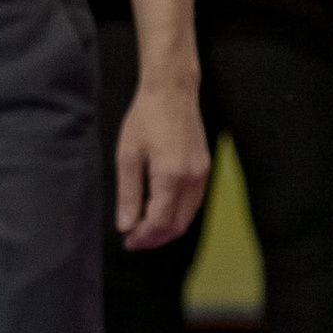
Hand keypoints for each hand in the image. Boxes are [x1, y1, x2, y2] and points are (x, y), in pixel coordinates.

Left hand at [116, 73, 210, 250]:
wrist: (173, 91)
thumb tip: (126, 226)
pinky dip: (179, 215)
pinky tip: (161, 212)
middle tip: (134, 240)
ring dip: (167, 229)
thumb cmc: (145, 119)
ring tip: (145, 229)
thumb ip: (128, 194)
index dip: (143, 237)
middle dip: (155, 239)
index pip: (159, 223)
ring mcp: (203, 175)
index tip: (128, 241)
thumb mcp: (128, 156)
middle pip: (177, 226)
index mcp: (170, 177)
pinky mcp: (206, 169)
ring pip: (189, 217)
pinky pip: (195, 203)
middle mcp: (192, 180)